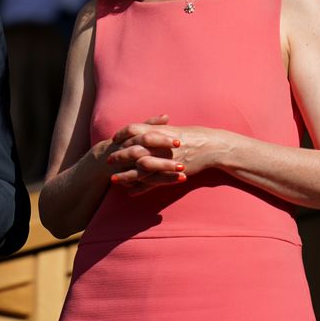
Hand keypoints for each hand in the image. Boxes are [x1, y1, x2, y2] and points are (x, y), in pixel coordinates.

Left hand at [107, 119, 228, 194]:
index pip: (132, 130)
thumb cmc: (192, 136)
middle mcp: (159, 145)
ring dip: (125, 175)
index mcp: (158, 132)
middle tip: (108, 161)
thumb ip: (156, 128)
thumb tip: (144, 128)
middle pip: (132, 150)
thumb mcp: (173, 129)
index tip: (113, 139)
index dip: (121, 135)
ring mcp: (164, 160)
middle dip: (119, 156)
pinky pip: (152, 183)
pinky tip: (130, 192)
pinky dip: (140, 188)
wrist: (211, 146)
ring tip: (113, 180)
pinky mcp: (170, 173)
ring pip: (139, 169)